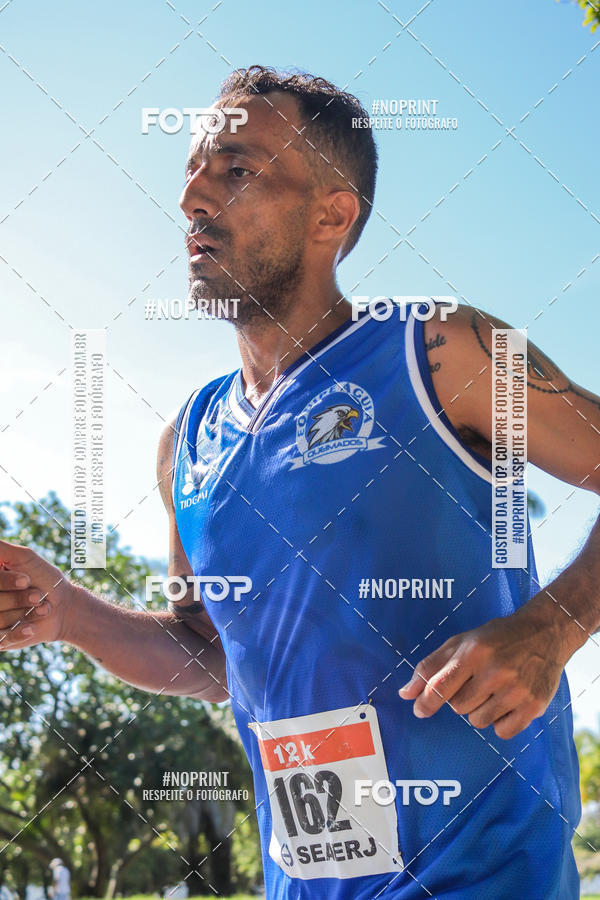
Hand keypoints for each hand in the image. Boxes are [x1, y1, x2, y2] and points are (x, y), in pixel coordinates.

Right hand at [0, 539, 74, 649]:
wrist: (64, 607)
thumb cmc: (45, 579)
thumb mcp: (24, 558)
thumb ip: (0, 550)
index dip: (5, 581)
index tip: (27, 580)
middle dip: (17, 598)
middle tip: (38, 596)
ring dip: (23, 612)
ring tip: (42, 608)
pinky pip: (0, 639)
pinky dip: (18, 633)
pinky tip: (32, 627)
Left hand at [398, 607, 568, 739]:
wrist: (545, 633)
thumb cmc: (497, 637)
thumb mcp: (461, 642)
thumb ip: (431, 667)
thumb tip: (405, 694)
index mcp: (474, 652)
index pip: (440, 687)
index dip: (426, 703)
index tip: (419, 710)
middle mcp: (495, 672)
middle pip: (458, 706)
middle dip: (460, 697)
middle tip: (476, 681)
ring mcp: (516, 691)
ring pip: (478, 721)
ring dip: (479, 710)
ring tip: (493, 689)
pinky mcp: (533, 706)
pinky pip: (502, 732)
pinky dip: (499, 722)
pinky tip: (506, 701)